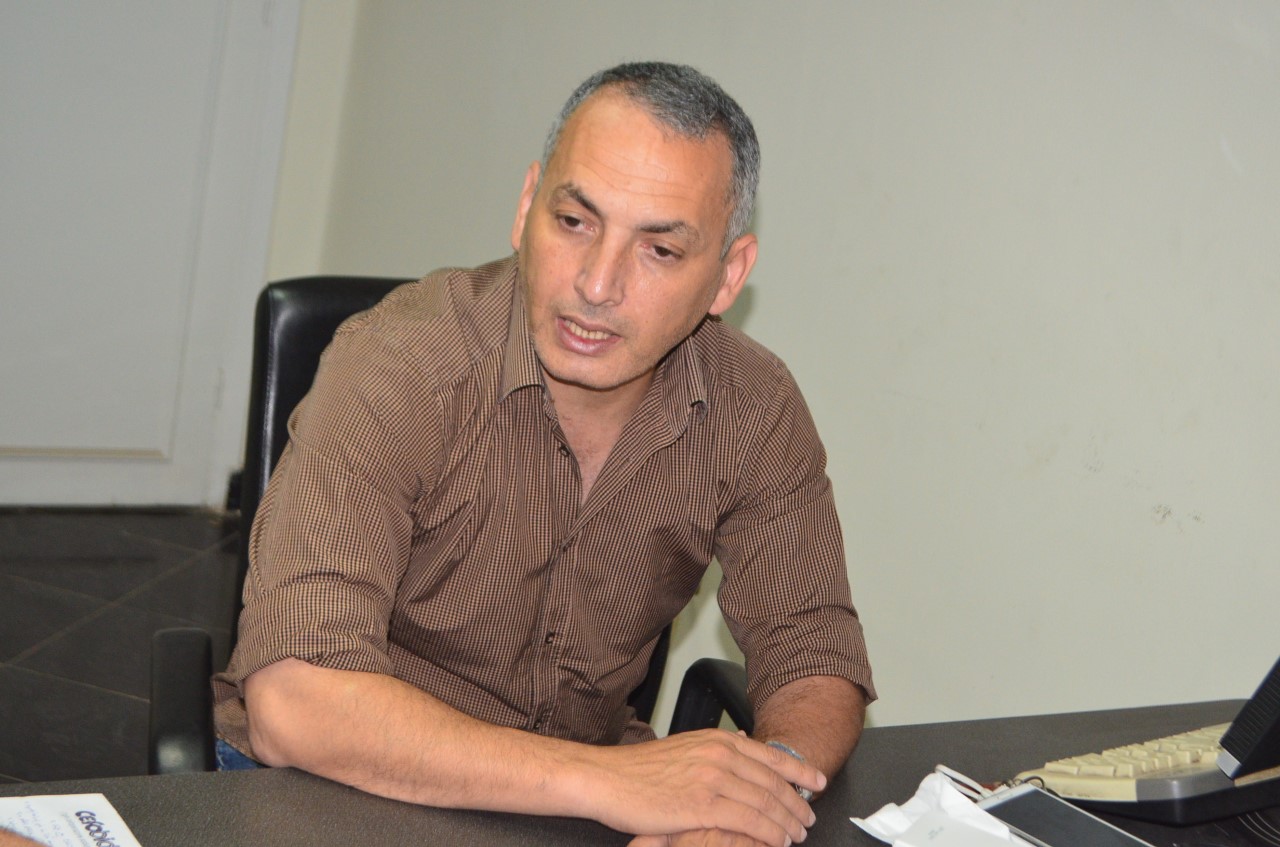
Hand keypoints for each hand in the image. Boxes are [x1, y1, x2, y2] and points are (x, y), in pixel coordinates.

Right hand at [585, 729, 821, 846]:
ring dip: (787, 821)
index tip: (818, 781)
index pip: (771, 756)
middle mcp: (720, 755)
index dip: (799, 770)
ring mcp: (712, 779)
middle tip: (809, 819)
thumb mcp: (685, 747)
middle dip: (796, 803)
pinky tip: (777, 842)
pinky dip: (769, 833)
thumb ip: (717, 748)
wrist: (607, 778)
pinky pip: (749, 821)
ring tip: (797, 834)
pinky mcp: (701, 805)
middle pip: (773, 782)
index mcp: (717, 740)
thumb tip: (745, 743)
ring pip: (766, 803)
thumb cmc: (639, 769)